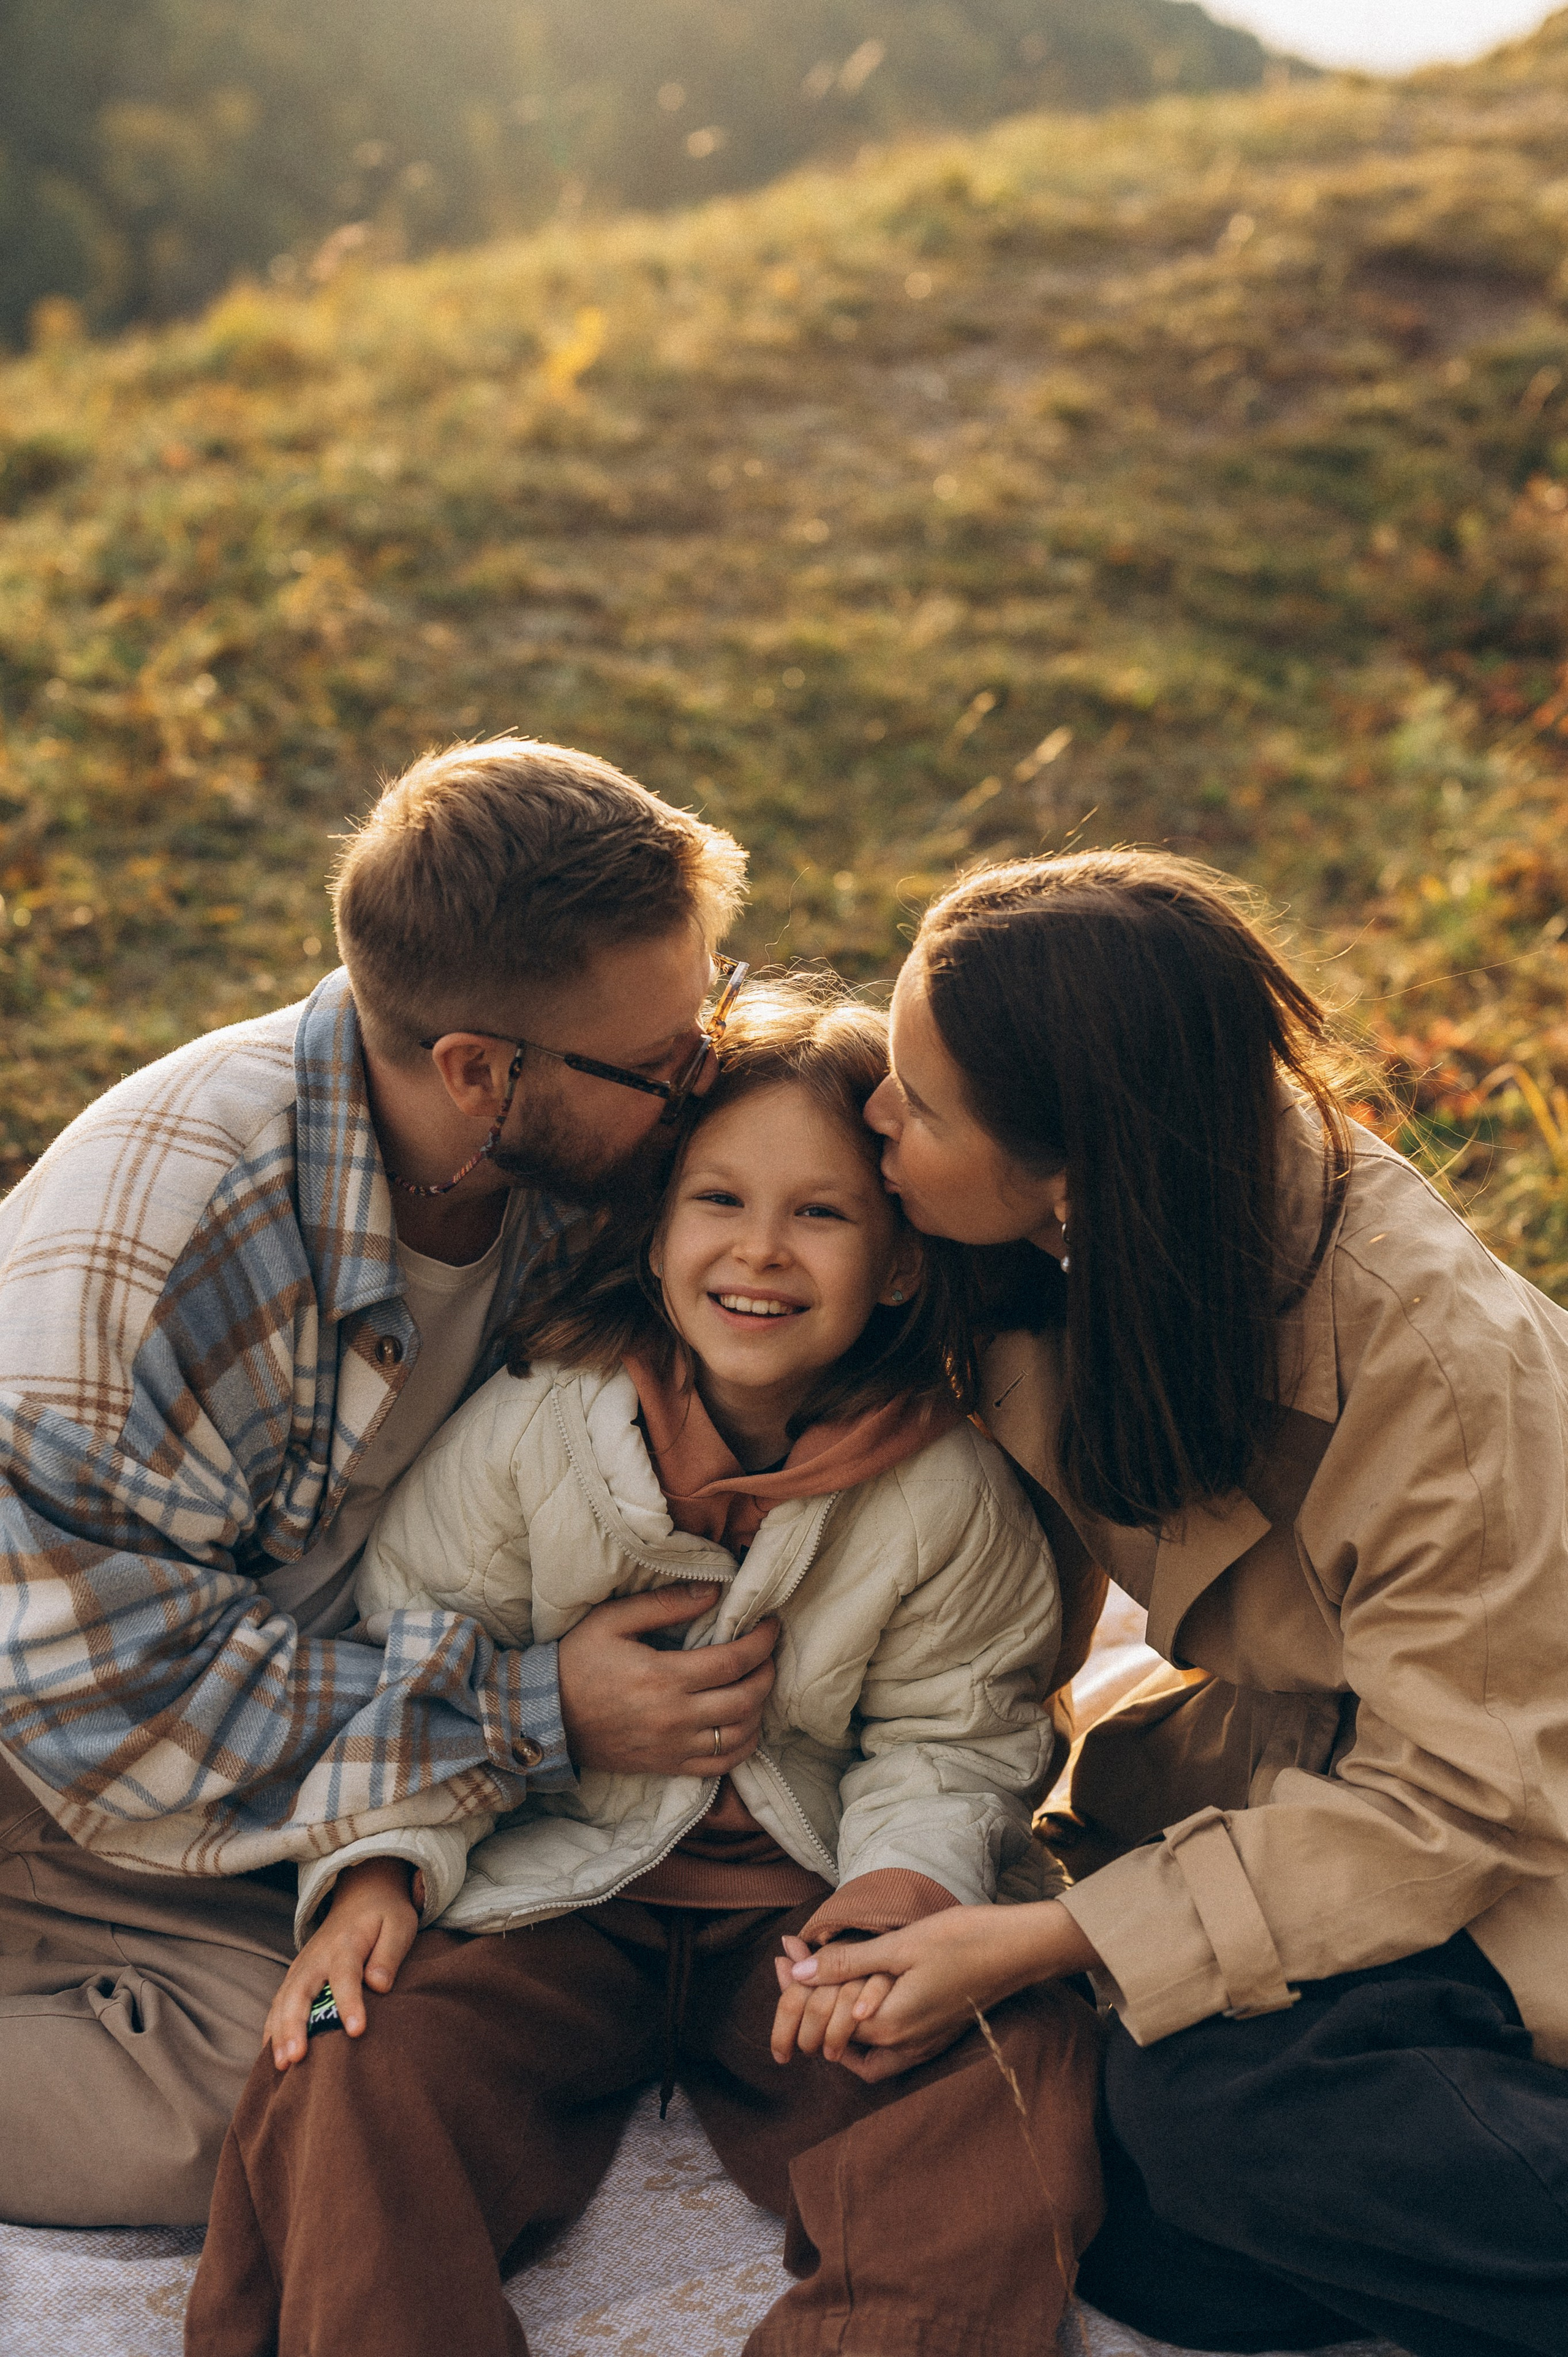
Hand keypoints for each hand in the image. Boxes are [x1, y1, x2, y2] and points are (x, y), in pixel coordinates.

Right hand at [263, 1857, 424, 2070]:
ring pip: (284, 2000)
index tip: (357, 2030)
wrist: (363, 1893)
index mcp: (347, 1944)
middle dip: (295, 2025)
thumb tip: (380, 1985)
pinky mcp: (297, 1975)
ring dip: (279, 2032)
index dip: (350, 2004)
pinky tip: (273, 2056)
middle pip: (301, 1991)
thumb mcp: (400, 1925)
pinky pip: (279, 2003)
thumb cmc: (385, 1914)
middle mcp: (318, 1957)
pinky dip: (272, 2028)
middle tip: (296, 2057)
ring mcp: (303, 1966)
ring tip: (282, 2065)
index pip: (346, 1976)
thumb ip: (390, 1954)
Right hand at [558, 1586, 777, 1776]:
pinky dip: (742, 1746)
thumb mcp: (612, 1621)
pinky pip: (720, 1765)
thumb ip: (665, 1605)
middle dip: (767, 1672)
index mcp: (664, 1677)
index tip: (770, 1625)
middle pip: (746, 1699)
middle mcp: (675, 1717)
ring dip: (759, 1709)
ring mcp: (673, 1746)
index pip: (734, 1661)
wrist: (545, 1717)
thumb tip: (713, 1592)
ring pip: (740, 1735)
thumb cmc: (576, 1663)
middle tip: (768, 1653)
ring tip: (757, 1684)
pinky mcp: (667, 1765)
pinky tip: (744, 1725)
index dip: (761, 1642)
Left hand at [770, 1934, 955, 2081]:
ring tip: (819, 1994)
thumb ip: (847, 1963)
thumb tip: (798, 1970)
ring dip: (835, 2026)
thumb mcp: (898, 1946)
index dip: (796, 1989)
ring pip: (862, 2054)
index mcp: (890, 2027)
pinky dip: (864, 2033)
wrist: (1016, 1950)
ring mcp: (923, 2046)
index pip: (823, 2021)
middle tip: (793, 1966)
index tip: (784, 1956)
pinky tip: (860, 2004)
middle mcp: (904, 2046)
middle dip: (808, 2007)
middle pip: (836, 2041)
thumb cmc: (960, 1941)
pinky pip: (887, 2051)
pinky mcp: (936, 2037)